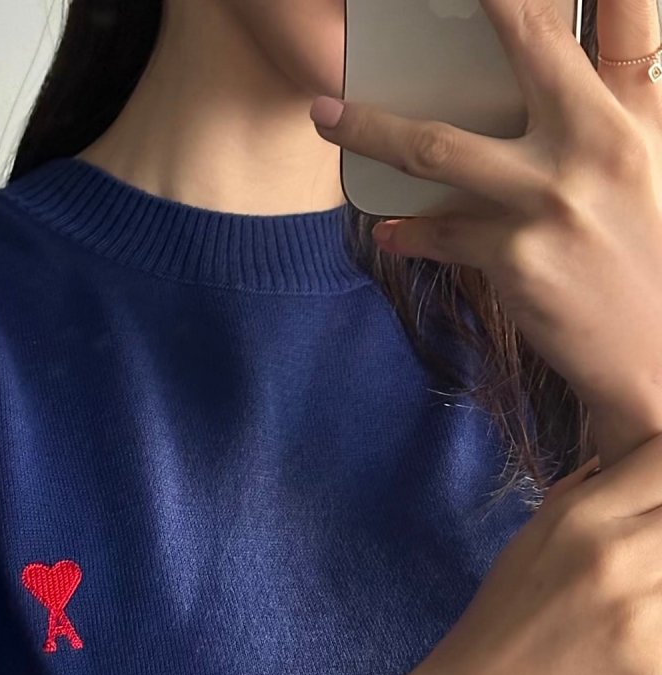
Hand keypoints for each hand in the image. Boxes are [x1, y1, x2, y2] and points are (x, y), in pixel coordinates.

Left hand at [309, 0, 661, 465]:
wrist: (660, 357)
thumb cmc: (651, 260)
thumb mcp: (652, 169)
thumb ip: (611, 113)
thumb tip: (567, 69)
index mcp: (637, 116)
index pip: (625, 13)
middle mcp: (595, 144)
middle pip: (526, 45)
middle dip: (480, 4)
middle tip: (408, 4)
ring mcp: (549, 201)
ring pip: (438, 147)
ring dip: (372, 129)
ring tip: (328, 118)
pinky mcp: (512, 259)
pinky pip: (439, 234)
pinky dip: (409, 231)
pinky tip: (390, 231)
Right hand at [400, 434, 661, 674]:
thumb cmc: (493, 643)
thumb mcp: (529, 549)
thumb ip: (589, 503)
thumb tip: (628, 466)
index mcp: (582, 517)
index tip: (659, 528)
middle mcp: (616, 554)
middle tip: (652, 591)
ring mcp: (640, 616)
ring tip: (646, 628)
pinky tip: (647, 671)